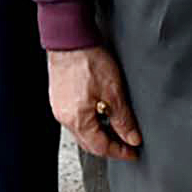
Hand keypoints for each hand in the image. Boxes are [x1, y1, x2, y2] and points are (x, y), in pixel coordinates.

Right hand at [46, 46, 141, 160]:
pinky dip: (90, 122)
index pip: (100, 148)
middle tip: (127, 144)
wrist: (69, 38)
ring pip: (82, 132)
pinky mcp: (59, 99)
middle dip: (110, 146)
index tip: (133, 152)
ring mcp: (59, 108)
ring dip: (100, 134)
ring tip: (117, 129)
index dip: (120, 152)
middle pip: (89, 143)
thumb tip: (132, 139)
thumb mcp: (113, 91)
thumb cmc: (88, 60)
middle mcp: (64, 118)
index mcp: (77, 120)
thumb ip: (123, 119)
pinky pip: (76, 119)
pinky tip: (101, 114)